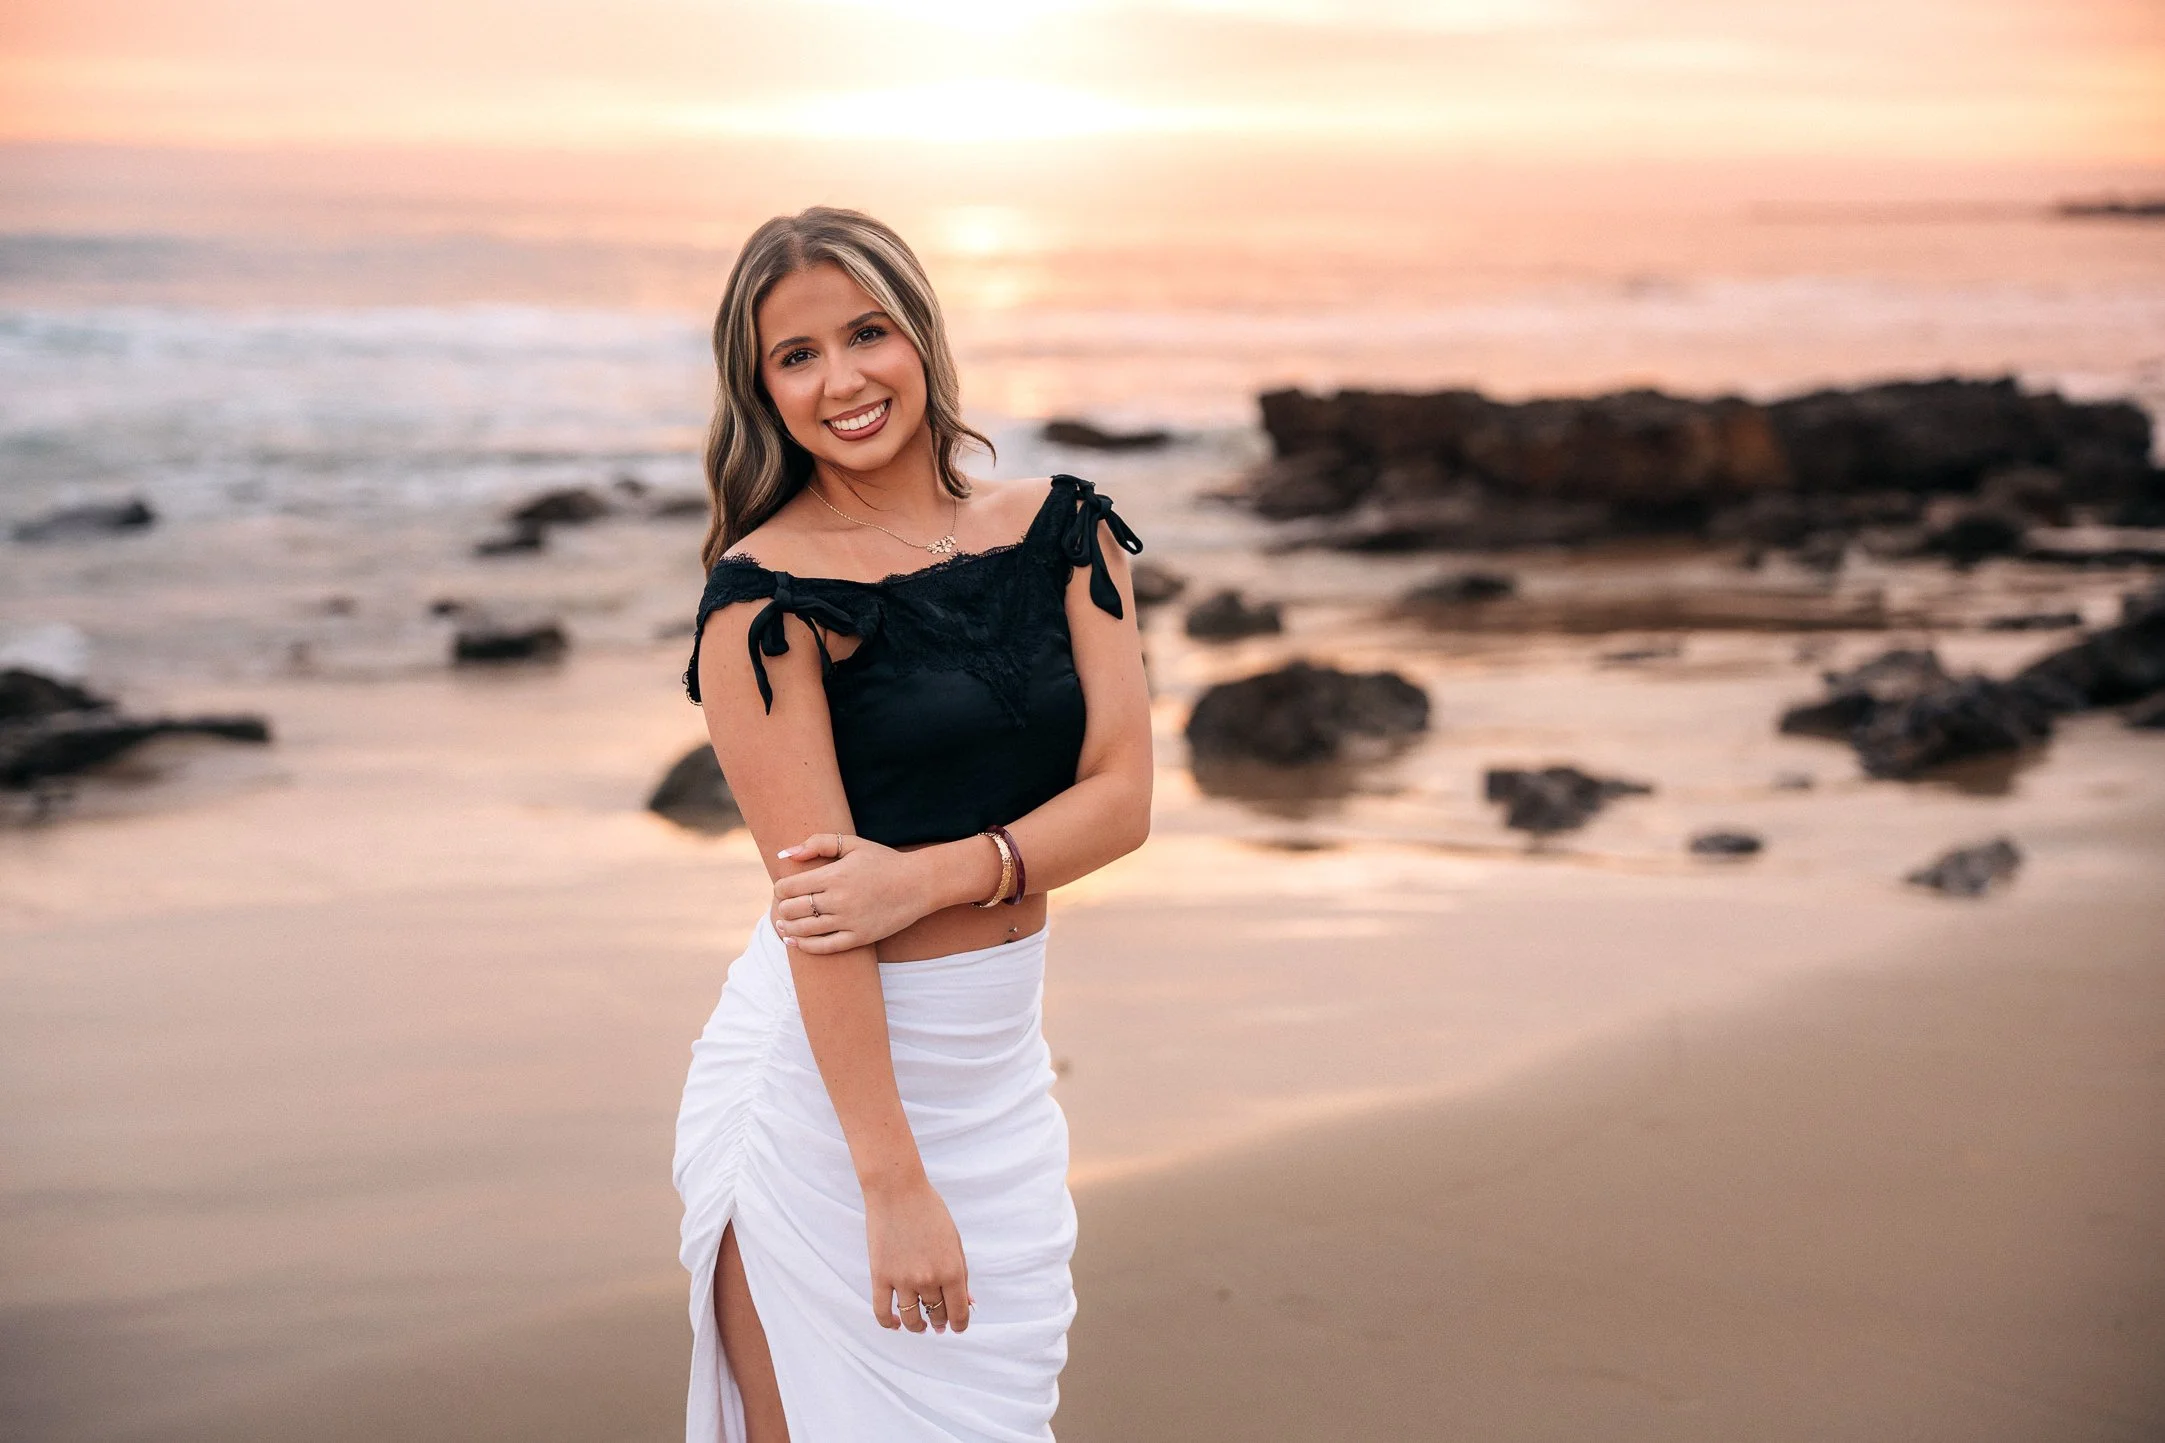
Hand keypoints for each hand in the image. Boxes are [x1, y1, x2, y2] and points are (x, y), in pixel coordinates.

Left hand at [771, 833, 932, 951]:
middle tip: (784, 907)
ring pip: (804, 930)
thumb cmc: (884, 861)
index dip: (779, 889)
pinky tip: (795, 942)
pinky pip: (824, 947)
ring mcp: (849, 921)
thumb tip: (784, 854)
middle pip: (792, 910)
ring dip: (788, 929)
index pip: (789, 887)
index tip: (783, 888)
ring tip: (783, 926)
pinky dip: (804, 946)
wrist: (919, 883)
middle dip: (783, 908)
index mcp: (834, 876)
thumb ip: (817, 843)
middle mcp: (839, 900)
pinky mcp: (859, 937)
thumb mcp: (852, 843)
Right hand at [866, 1176, 972, 1334]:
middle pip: (936, 1315)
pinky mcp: (880, 1276)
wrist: (897, 1191)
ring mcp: (903, 1280)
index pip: (959, 1313)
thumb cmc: (930, 1211)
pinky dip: (889, 1323)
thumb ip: (961, 1274)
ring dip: (918, 1326)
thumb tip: (967, 1303)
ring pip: (911, 1319)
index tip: (957, 1327)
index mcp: (952, 1270)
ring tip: (920, 1325)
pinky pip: (882, 1311)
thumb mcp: (954, 1241)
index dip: (960, 1325)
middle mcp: (929, 1279)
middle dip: (940, 1321)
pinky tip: (895, 1323)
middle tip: (939, 1321)